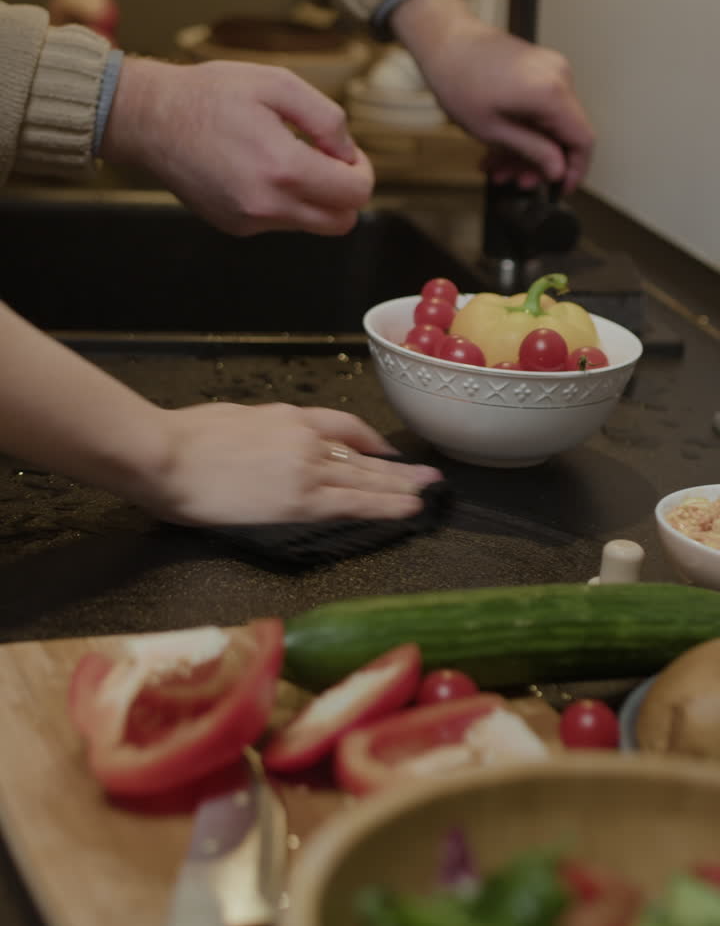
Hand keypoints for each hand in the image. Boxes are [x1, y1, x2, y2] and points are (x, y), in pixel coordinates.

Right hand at [102, 57, 374, 235]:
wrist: (151, 120)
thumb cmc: (210, 95)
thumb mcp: (278, 84)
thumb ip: (327, 118)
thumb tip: (348, 152)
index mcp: (283, 168)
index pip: (354, 195)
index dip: (361, 171)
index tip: (345, 153)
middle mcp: (267, 205)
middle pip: (340, 222)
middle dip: (345, 193)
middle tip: (327, 160)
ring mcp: (248, 221)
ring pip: (311, 225)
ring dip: (313, 198)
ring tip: (287, 157)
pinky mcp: (234, 226)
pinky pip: (279, 223)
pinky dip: (284, 202)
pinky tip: (260, 169)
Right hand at [141, 403, 442, 525]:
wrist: (165, 453)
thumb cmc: (181, 438)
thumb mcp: (229, 419)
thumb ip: (257, 433)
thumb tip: (261, 447)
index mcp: (285, 416)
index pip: (341, 426)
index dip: (368, 441)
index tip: (384, 451)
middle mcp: (304, 437)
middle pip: (362, 453)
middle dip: (397, 467)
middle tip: (427, 474)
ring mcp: (305, 465)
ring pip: (366, 477)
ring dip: (401, 486)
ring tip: (428, 492)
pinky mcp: (300, 497)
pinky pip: (354, 502)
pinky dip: (386, 505)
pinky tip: (408, 509)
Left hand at [391, 0, 593, 192]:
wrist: (444, 42)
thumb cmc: (458, 78)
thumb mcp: (492, 130)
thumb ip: (532, 152)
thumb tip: (557, 169)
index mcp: (551, 92)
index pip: (583, 139)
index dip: (575, 170)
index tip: (561, 187)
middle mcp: (558, 76)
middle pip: (564, 133)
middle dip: (538, 162)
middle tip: (515, 179)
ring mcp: (550, 69)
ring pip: (550, 123)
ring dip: (526, 148)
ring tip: (498, 164)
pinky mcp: (540, 68)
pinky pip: (541, 106)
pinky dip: (524, 127)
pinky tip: (500, 144)